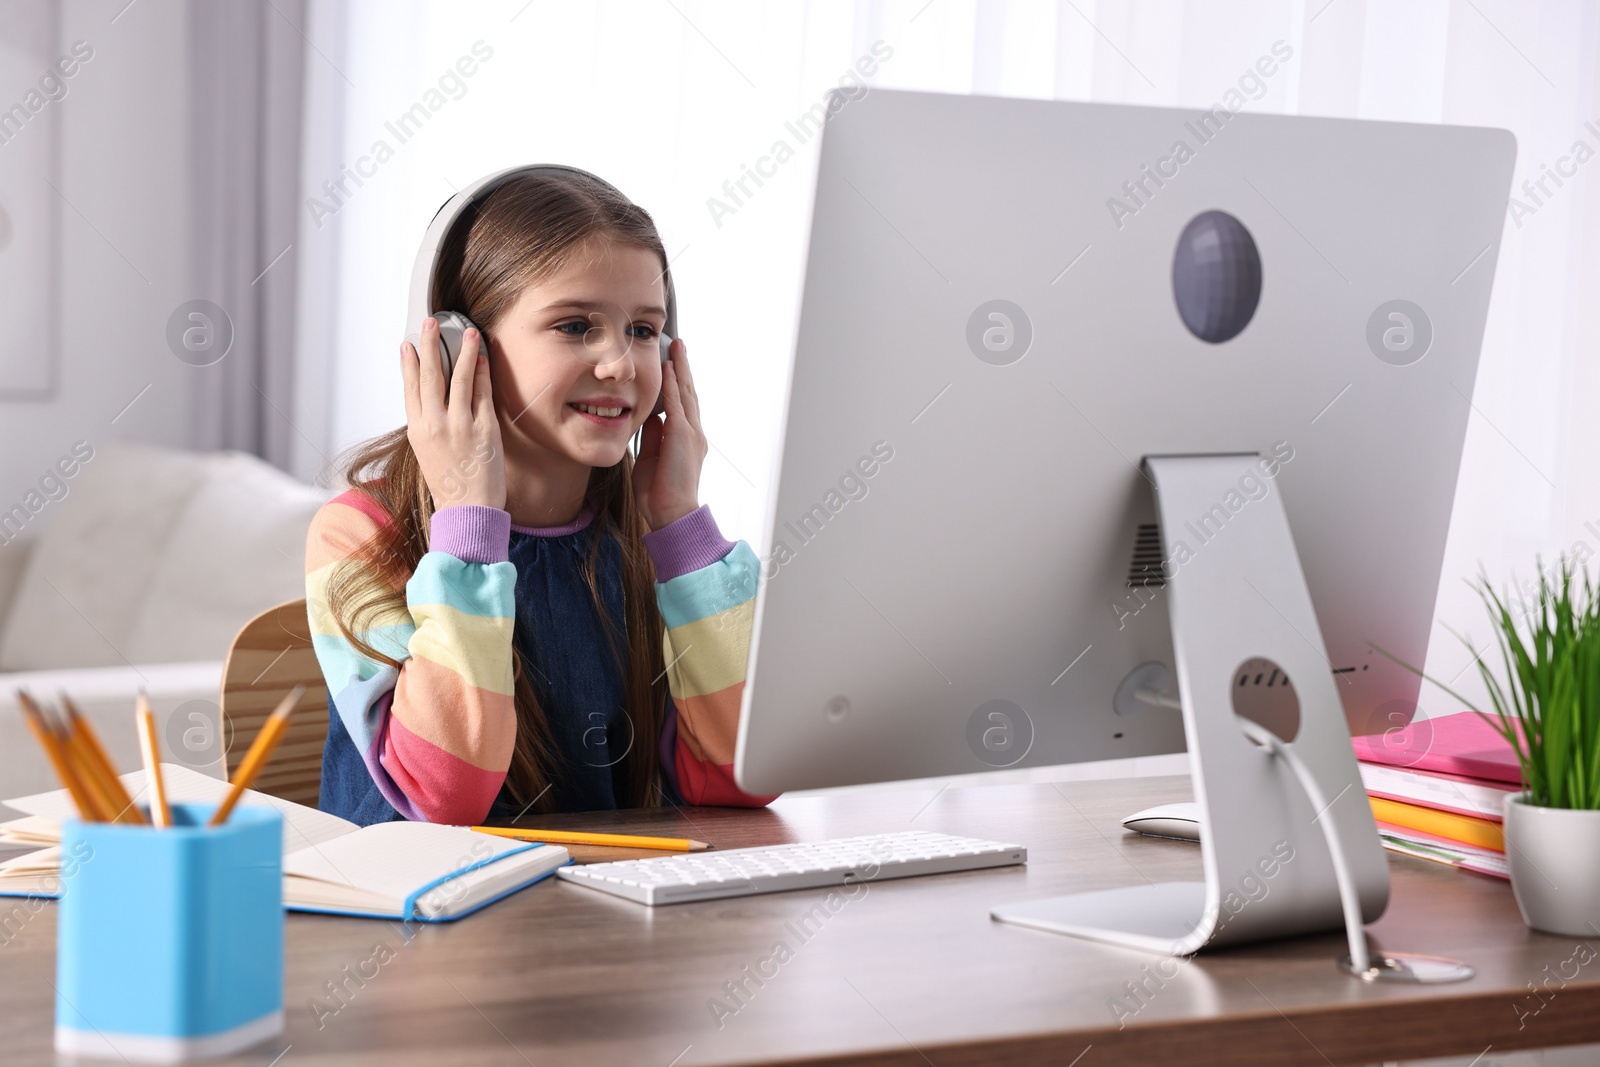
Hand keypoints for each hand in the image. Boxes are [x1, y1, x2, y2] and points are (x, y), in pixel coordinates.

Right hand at [401, 317, 507, 510]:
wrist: (468, 510)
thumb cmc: (451, 485)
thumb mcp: (428, 454)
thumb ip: (429, 427)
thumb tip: (431, 404)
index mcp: (418, 431)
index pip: (410, 389)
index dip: (409, 364)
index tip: (407, 344)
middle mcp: (435, 424)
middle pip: (430, 376)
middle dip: (430, 345)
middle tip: (431, 323)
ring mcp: (460, 425)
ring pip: (459, 378)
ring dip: (463, 351)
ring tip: (467, 332)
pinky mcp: (484, 428)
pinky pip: (483, 393)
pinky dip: (482, 373)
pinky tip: (483, 357)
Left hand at [633, 338, 706, 529]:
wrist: (672, 514)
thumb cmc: (659, 494)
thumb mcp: (650, 458)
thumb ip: (653, 437)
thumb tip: (651, 417)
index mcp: (686, 440)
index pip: (683, 405)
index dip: (678, 383)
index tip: (673, 364)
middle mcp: (693, 434)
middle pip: (689, 393)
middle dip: (684, 368)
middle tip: (680, 346)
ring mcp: (691, 434)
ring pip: (687, 394)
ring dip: (681, 369)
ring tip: (678, 348)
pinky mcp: (683, 437)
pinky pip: (678, 405)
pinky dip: (674, 385)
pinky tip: (670, 369)